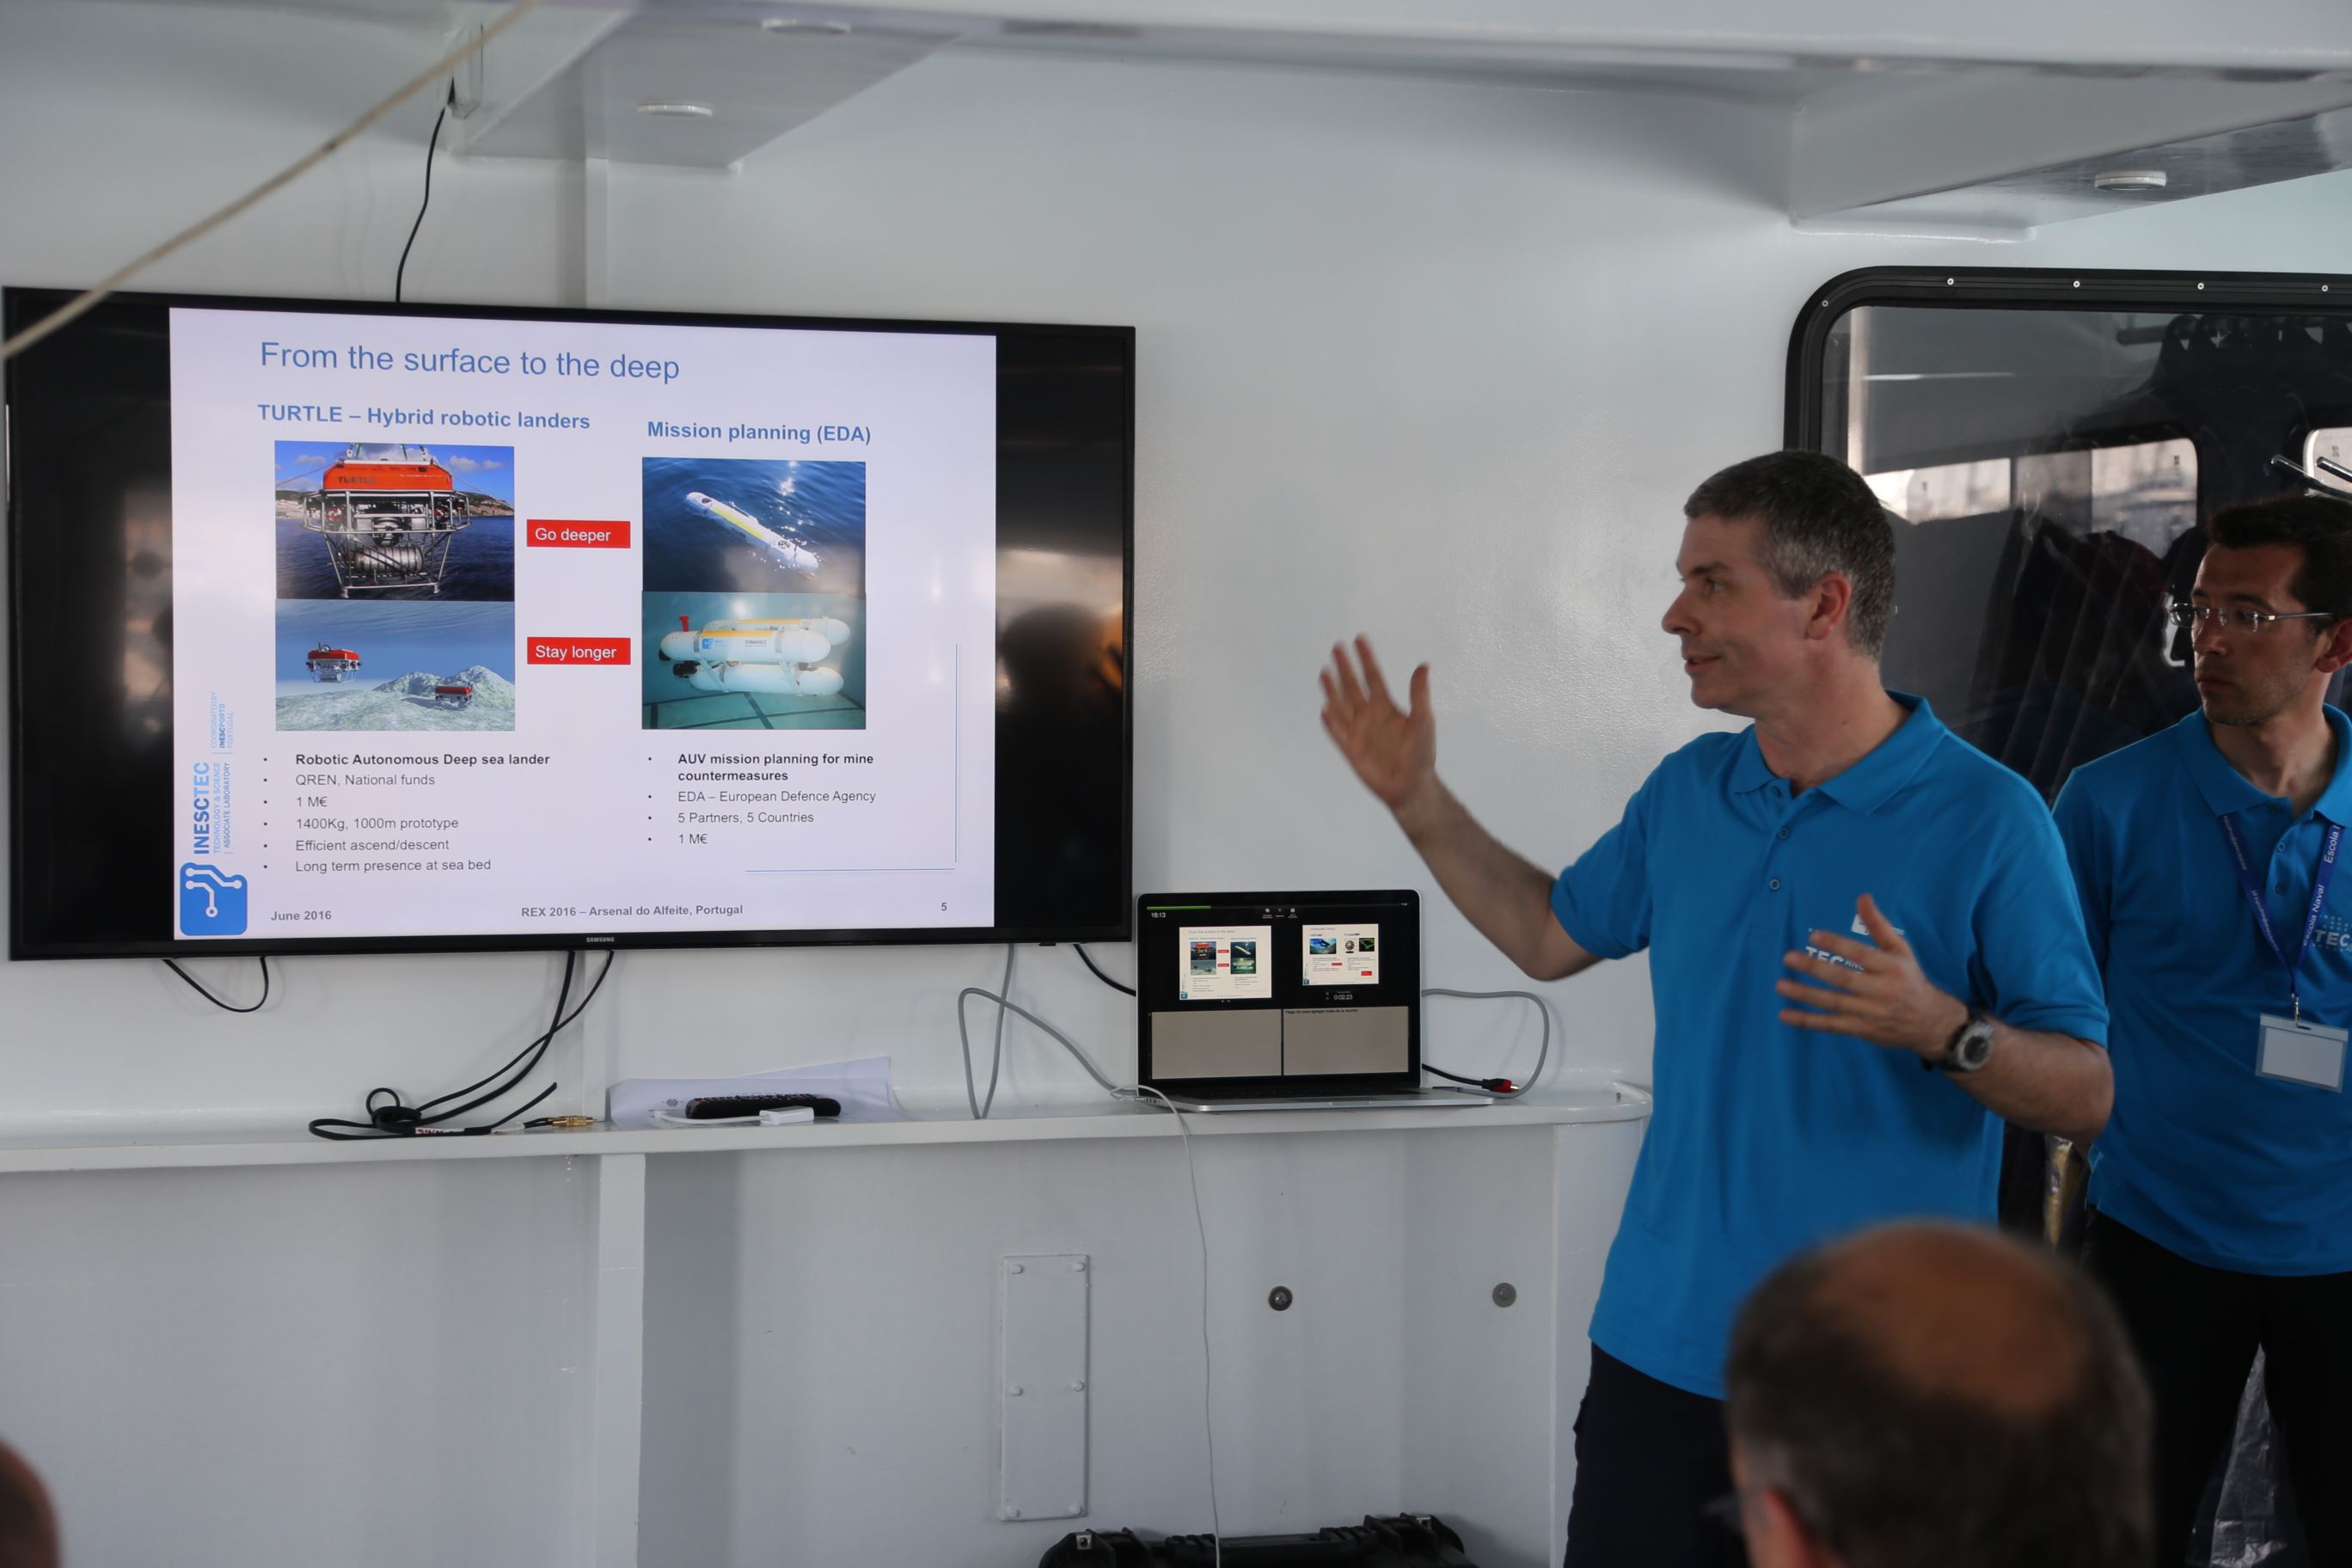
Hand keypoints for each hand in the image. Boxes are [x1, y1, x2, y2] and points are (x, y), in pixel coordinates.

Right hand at [1320, 637, 1437, 815]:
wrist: (1411, 786)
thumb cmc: (1422, 754)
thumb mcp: (1424, 720)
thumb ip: (1419, 694)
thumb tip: (1423, 665)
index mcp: (1386, 707)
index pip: (1373, 677)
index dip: (1366, 658)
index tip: (1359, 639)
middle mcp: (1370, 716)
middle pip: (1353, 686)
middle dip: (1345, 667)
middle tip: (1336, 646)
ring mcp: (1358, 732)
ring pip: (1341, 705)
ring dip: (1332, 689)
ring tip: (1324, 671)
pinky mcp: (1350, 749)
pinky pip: (1337, 732)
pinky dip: (1330, 721)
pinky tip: (1324, 709)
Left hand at [1776, 893, 1969, 1057]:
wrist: (1931, 1023)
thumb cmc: (1910, 978)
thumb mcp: (1900, 949)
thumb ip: (1878, 924)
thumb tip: (1862, 897)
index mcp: (1891, 967)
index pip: (1861, 954)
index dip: (1837, 944)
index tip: (1813, 936)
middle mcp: (1881, 990)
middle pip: (1844, 979)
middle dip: (1815, 969)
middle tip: (1788, 958)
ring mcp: (1870, 1013)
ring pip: (1834, 1003)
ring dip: (1805, 995)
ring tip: (1781, 985)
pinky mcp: (1862, 1029)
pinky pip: (1831, 1025)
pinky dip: (1808, 1021)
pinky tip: (1786, 1015)